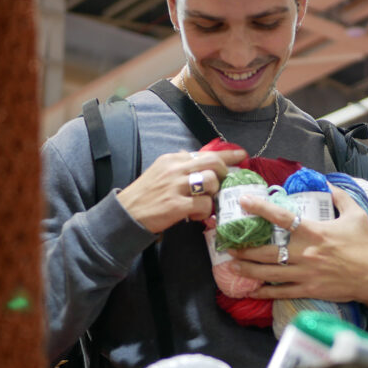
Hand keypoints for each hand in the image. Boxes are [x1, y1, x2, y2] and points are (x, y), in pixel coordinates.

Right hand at [117, 148, 246, 232]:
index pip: (205, 153)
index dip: (227, 155)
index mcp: (172, 159)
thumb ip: (179, 165)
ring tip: (204, 203)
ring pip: (211, 182)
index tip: (242, 155)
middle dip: (224, 173)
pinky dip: (205, 211)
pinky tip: (196, 215)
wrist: (126, 214)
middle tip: (224, 185)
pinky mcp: (176, 205)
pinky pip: (204, 204)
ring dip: (213, 194)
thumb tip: (198, 159)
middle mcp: (175, 169)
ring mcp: (176, 186)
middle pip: (213, 163)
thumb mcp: (159, 172)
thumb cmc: (145, 195)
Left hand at [228, 186, 367, 310]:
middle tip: (228, 245)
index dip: (260, 208)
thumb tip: (328, 182)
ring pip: (268, 272)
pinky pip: (280, 292)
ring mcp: (304, 273)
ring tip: (231, 265)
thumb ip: (340, 197)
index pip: (281, 217)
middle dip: (245, 248)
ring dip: (247, 269)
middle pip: (266, 250)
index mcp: (314, 231)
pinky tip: (251, 291)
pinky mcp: (307, 290)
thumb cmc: (365, 246)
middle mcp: (304, 252)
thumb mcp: (356, 215)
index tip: (244, 202)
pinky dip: (264, 292)